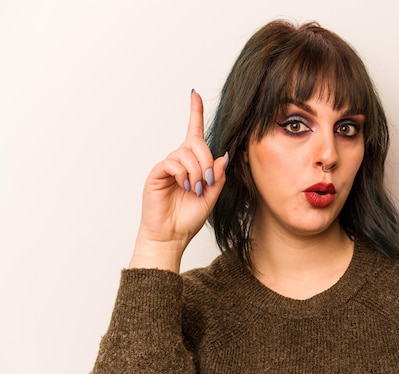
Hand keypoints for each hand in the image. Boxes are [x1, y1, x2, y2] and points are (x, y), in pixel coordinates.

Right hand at [129, 90, 227, 271]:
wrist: (171, 235)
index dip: (194, 113)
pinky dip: (183, 174)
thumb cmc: (189, 217)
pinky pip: (173, 162)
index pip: (194, 133)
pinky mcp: (157, 173)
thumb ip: (218, 176)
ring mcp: (167, 166)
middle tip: (207, 181)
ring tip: (195, 189)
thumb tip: (222, 156)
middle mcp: (179, 161)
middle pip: (196, 142)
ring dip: (196, 171)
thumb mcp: (212, 196)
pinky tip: (184, 186)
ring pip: (186, 153)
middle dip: (206, 160)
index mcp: (193, 164)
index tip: (194, 94)